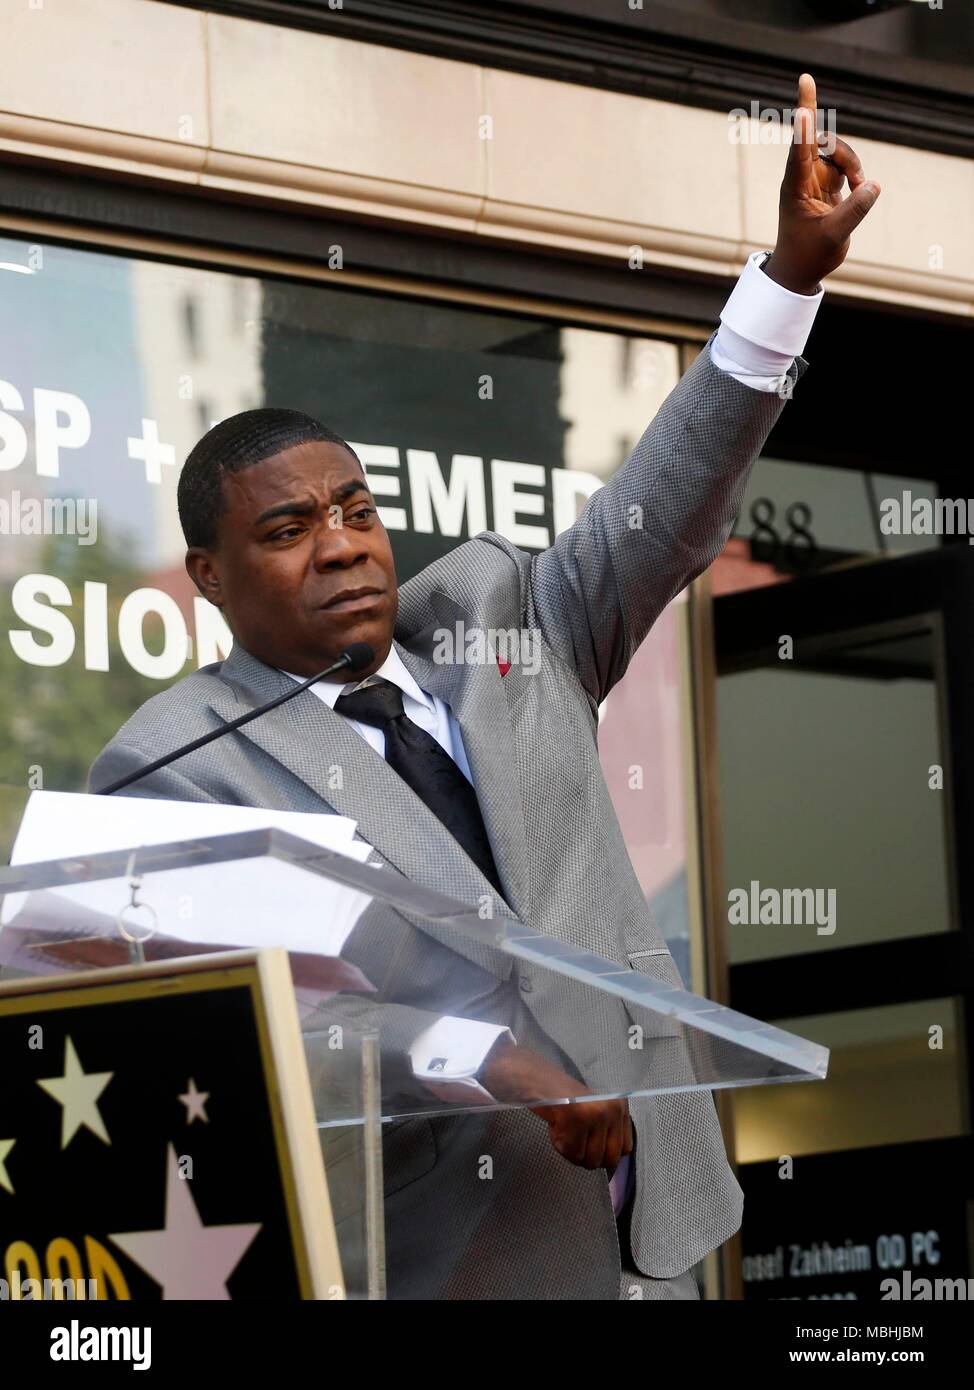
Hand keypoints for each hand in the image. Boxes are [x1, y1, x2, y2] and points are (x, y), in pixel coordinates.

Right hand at [480, 1038, 633, 1169]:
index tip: (590, 1147)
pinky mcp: (578, 1120)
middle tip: (575, 1144)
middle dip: (589, 1159)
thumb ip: (606, 1131)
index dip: (606, 1154)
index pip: (625, 1149)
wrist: (539, 1080)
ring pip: (590, 1160)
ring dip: (573, 1152)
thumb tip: (609, 1162)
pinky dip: (561, 1147)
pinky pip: (572, 1153)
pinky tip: (556, 1129)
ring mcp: (597, 1115)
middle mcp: (613, 1109)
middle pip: (609, 1159)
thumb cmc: (564, 1098)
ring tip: (564, 1132)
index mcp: (620, 1106)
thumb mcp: (596, 1111)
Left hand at [764, 73, 879, 295]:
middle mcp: (802, 177)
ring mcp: (813, 178)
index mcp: (795, 186)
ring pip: (836, 151)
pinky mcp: (825, 183)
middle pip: (821, 141)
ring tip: (859, 187)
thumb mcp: (834, 236)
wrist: (800, 270)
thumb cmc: (808, 255)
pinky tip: (857, 189)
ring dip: (852, 163)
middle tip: (857, 179)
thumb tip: (873, 184)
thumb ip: (854, 210)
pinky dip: (855, 173)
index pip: (800, 146)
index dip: (805, 117)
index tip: (805, 81)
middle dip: (844, 150)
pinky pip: (843, 164)